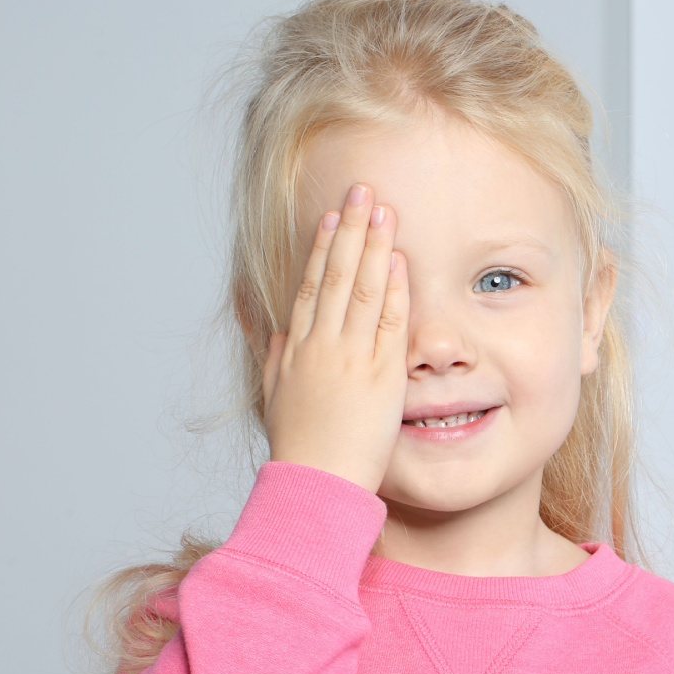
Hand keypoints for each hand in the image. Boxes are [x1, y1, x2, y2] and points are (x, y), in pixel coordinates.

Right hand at [260, 182, 408, 494]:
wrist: (315, 483)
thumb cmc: (298, 449)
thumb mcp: (275, 397)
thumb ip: (275, 360)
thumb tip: (275, 332)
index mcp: (295, 349)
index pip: (311, 286)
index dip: (322, 247)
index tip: (332, 215)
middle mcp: (320, 345)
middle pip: (336, 274)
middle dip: (350, 228)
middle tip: (361, 189)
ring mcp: (349, 357)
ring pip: (362, 289)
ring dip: (373, 245)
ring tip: (382, 208)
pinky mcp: (379, 375)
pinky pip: (387, 322)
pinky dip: (392, 288)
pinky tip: (397, 259)